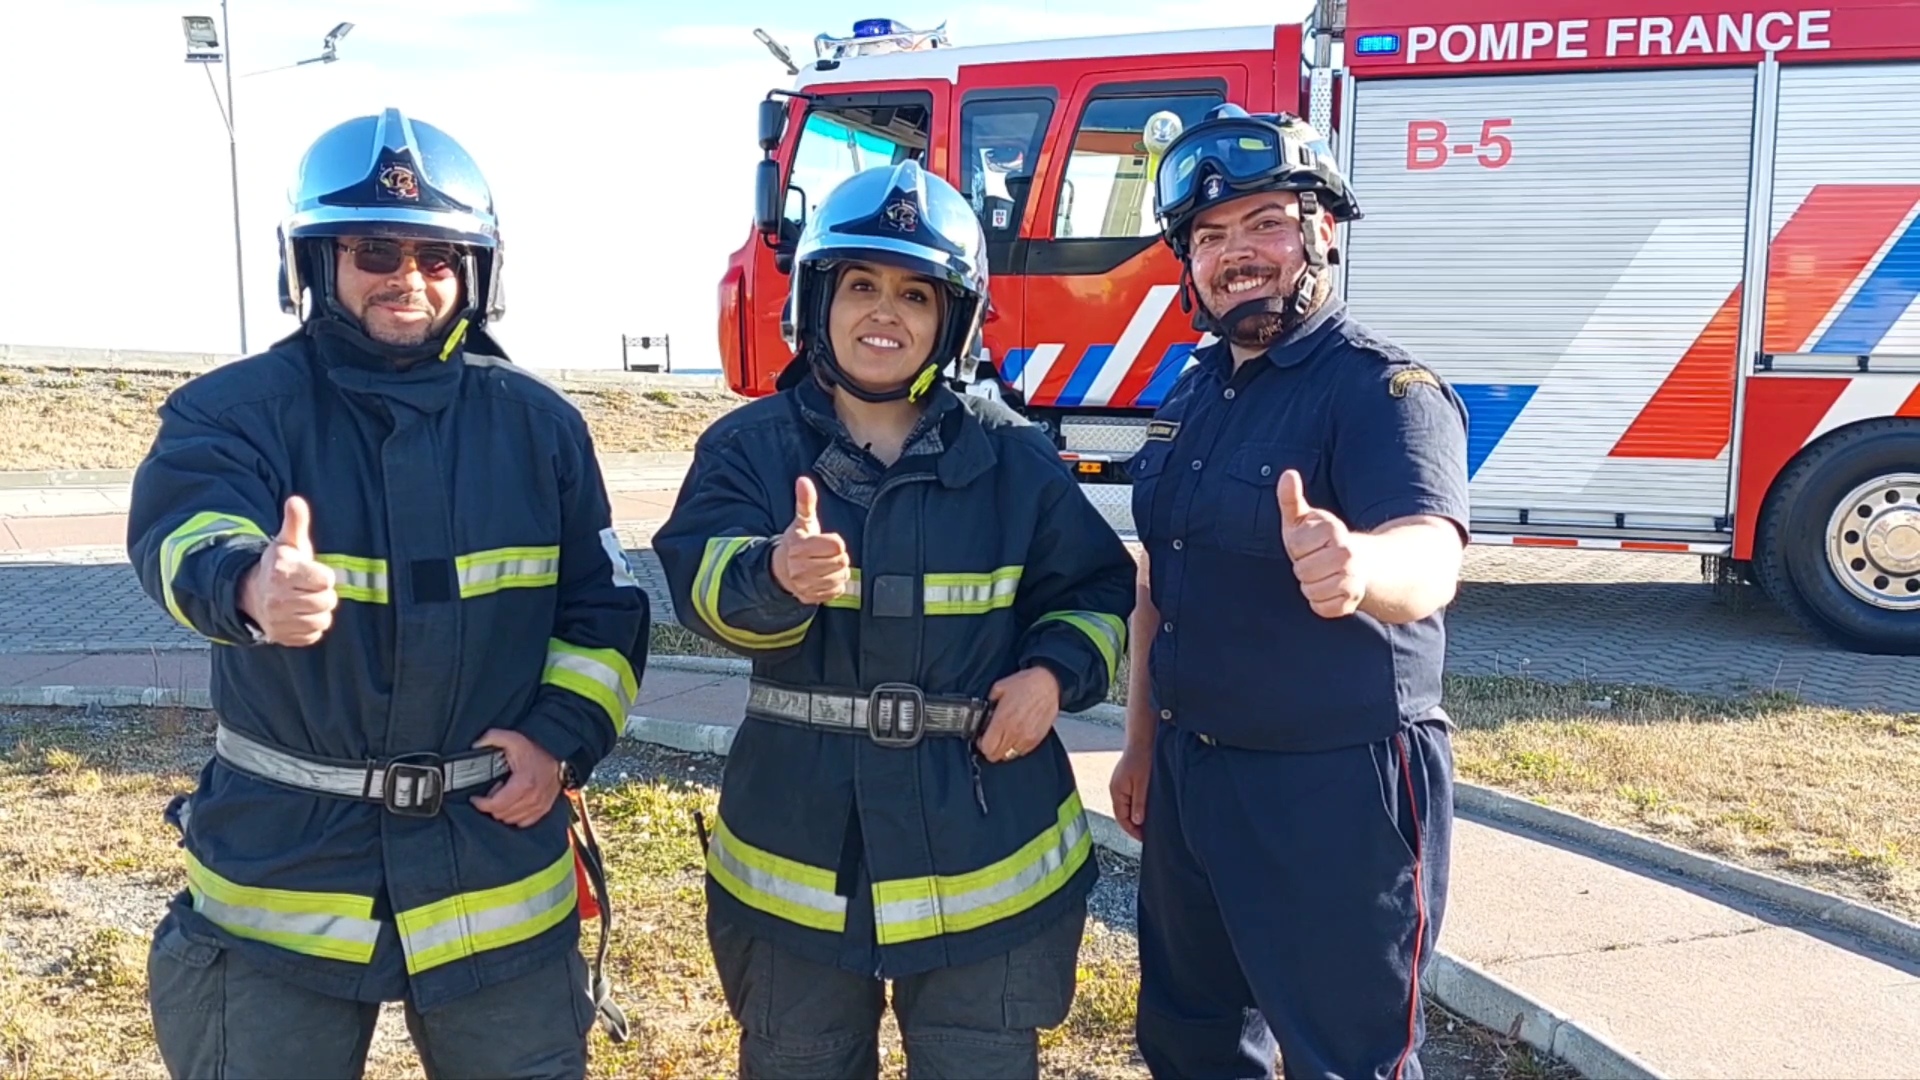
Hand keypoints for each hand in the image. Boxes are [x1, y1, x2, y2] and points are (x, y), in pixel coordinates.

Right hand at [239, 495, 337, 645]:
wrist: (253, 593)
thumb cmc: (279, 566)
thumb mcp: (287, 543)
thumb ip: (296, 523)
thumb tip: (295, 500)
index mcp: (282, 573)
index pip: (326, 580)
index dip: (323, 575)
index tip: (312, 572)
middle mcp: (278, 599)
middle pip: (327, 601)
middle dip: (324, 593)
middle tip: (310, 588)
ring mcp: (279, 620)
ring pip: (322, 620)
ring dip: (319, 611)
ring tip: (306, 600)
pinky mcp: (283, 637)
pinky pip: (313, 635)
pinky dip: (311, 627)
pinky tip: (300, 615)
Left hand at [470, 729, 563, 827]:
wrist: (560, 756)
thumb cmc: (536, 749)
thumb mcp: (513, 739)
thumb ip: (492, 738)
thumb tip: (475, 745)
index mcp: (523, 783)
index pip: (495, 805)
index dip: (480, 803)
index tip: (475, 798)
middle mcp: (532, 798)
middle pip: (501, 814)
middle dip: (492, 804)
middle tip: (493, 790)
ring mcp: (539, 806)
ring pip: (510, 820)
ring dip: (503, 810)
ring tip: (504, 794)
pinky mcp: (543, 809)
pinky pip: (523, 822)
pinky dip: (514, 815)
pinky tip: (513, 802)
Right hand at [770, 476, 850, 604]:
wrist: (781, 570)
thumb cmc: (797, 543)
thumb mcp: (802, 522)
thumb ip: (805, 501)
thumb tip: (803, 480)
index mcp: (800, 547)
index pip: (837, 545)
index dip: (835, 542)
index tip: (826, 542)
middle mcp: (800, 568)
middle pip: (841, 561)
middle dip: (838, 557)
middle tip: (826, 554)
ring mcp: (806, 585)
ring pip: (841, 577)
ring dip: (838, 571)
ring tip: (826, 565)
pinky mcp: (812, 597)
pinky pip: (837, 590)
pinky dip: (835, 584)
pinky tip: (825, 577)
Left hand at [975, 666, 1060, 762]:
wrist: (1049, 684)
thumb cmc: (1028, 684)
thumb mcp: (999, 687)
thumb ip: (989, 702)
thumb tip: (985, 710)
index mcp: (1002, 720)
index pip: (987, 747)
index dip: (981, 744)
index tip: (981, 739)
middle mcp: (1014, 732)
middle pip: (996, 755)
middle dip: (990, 749)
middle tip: (990, 739)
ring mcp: (1026, 738)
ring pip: (1009, 756)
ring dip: (1003, 749)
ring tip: (1004, 738)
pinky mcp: (1036, 739)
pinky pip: (1022, 752)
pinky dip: (1016, 747)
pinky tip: (1016, 736)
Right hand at [1108, 741, 1150, 842]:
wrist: (1140, 741)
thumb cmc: (1141, 759)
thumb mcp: (1143, 784)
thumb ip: (1139, 803)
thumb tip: (1137, 822)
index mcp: (1117, 792)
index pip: (1121, 818)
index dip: (1131, 830)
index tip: (1143, 838)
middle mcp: (1115, 790)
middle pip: (1122, 814)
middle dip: (1133, 825)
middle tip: (1146, 834)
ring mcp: (1119, 785)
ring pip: (1126, 806)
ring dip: (1134, 816)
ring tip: (1146, 824)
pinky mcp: (1125, 781)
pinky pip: (1128, 798)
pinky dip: (1135, 806)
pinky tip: (1144, 808)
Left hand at [1277, 470, 1368, 618]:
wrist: (1361, 561)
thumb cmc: (1322, 539)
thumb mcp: (1304, 518)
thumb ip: (1291, 498)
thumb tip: (1288, 474)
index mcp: (1333, 530)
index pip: (1295, 548)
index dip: (1297, 548)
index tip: (1309, 544)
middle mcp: (1346, 553)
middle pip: (1302, 572)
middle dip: (1303, 568)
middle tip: (1316, 561)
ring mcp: (1352, 578)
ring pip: (1310, 591)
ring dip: (1310, 586)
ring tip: (1323, 574)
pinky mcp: (1353, 600)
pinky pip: (1321, 608)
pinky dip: (1321, 602)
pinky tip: (1331, 589)